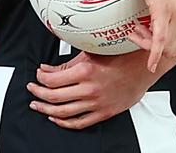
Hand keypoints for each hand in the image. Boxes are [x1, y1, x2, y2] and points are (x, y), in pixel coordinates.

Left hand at [27, 50, 162, 128]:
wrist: (143, 67)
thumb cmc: (120, 56)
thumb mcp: (91, 53)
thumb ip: (67, 64)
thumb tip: (47, 70)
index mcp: (85, 71)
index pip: (52, 80)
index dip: (40, 79)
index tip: (38, 76)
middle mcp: (89, 89)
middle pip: (53, 97)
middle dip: (38, 93)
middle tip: (32, 89)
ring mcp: (96, 103)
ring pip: (63, 112)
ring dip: (46, 109)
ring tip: (37, 104)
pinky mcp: (103, 113)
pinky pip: (79, 122)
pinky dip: (63, 122)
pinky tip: (55, 117)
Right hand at [128, 0, 175, 71]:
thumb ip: (171, 11)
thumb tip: (162, 24)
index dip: (165, 49)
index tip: (150, 40)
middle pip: (174, 51)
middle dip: (154, 49)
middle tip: (137, 35)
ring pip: (164, 48)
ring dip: (145, 45)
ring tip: (133, 30)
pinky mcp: (164, 11)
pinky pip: (159, 41)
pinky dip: (153, 54)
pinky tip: (149, 61)